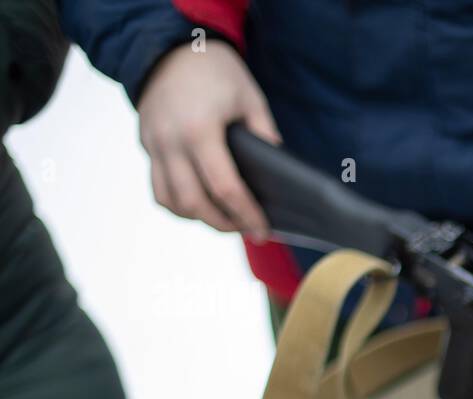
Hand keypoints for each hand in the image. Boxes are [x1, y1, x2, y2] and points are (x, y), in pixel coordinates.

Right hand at [137, 40, 279, 237]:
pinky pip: (158, 188)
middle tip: (246, 229)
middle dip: (223, 223)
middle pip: (194, 202)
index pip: (224, 187)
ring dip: (199, 218)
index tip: (262, 230)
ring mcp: (153, 144)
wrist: (169, 48)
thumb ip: (265, 137)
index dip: (246, 214)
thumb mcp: (250, 99)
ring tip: (225, 220)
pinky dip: (178, 205)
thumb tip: (279, 179)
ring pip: (171, 201)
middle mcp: (170, 140)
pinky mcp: (145, 145)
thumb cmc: (216, 72)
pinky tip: (201, 206)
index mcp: (200, 128)